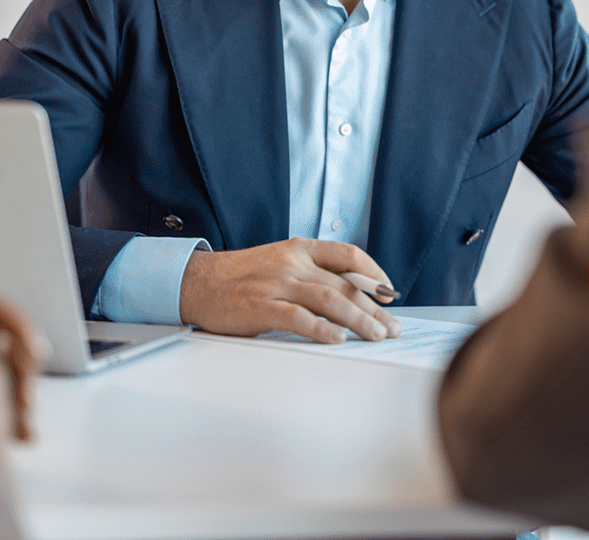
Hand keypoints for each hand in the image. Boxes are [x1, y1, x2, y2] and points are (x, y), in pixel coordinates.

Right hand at [178, 238, 401, 343]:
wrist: (196, 282)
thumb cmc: (240, 278)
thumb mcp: (279, 263)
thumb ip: (311, 273)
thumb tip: (352, 296)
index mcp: (299, 248)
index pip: (348, 254)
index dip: (374, 274)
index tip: (389, 294)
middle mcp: (292, 263)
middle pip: (344, 284)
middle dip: (373, 308)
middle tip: (392, 328)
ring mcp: (276, 283)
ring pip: (328, 299)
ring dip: (357, 319)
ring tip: (375, 336)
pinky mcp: (260, 307)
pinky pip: (297, 317)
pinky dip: (320, 329)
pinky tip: (337, 339)